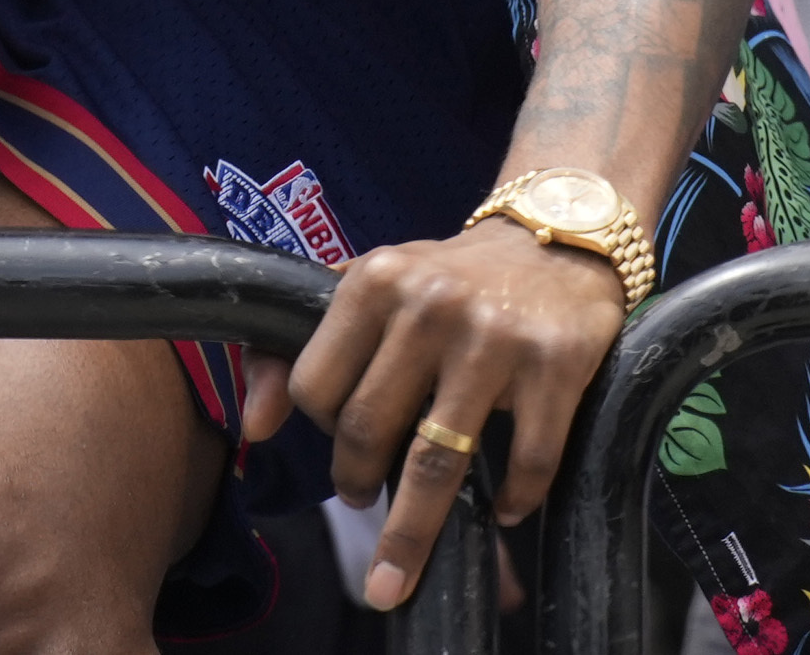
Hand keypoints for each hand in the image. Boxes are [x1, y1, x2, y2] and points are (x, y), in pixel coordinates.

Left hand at [255, 215, 627, 613]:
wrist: (553, 241)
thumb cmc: (446, 278)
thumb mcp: (369, 288)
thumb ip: (297, 346)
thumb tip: (253, 428)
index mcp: (375, 280)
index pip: (315, 385)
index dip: (320, 426)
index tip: (337, 442)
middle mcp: (430, 306)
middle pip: (368, 429)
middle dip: (355, 484)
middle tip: (360, 500)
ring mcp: (495, 338)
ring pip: (437, 464)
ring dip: (412, 532)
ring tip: (396, 568)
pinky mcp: (556, 364)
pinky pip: (528, 461)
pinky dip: (513, 501)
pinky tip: (505, 510)